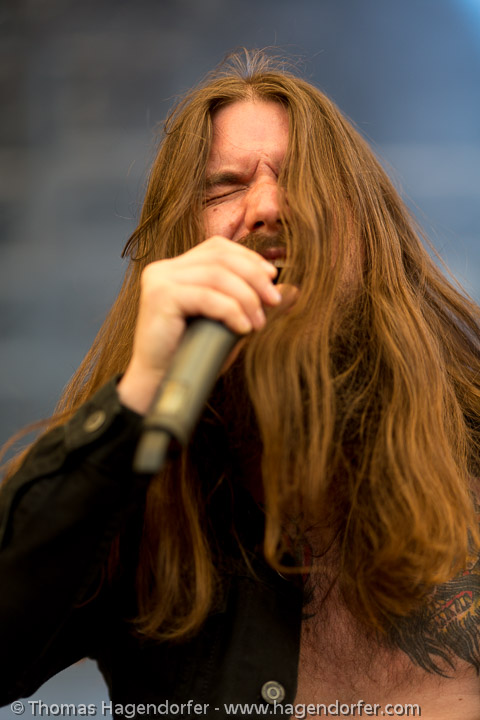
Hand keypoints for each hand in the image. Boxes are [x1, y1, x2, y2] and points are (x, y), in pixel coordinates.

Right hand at [117, 236, 282, 413]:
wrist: (160, 384)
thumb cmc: (194, 355)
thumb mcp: (230, 323)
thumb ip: (255, 304)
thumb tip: (291, 289)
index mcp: (177, 268)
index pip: (218, 248)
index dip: (249, 259)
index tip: (273, 278)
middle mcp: (165, 269)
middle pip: (220, 257)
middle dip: (254, 277)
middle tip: (274, 302)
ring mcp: (159, 280)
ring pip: (217, 275)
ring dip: (246, 298)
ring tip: (258, 324)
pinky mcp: (160, 297)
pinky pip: (206, 296)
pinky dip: (231, 311)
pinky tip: (243, 328)